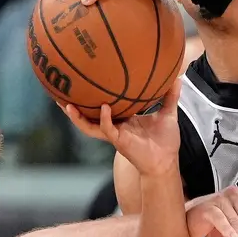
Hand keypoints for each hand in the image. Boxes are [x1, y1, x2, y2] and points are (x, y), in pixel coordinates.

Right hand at [61, 77, 181, 175]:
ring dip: (77, 117)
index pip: (102, 106)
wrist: (167, 161)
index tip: (82, 82)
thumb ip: (170, 96)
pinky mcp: (119, 142)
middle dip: (73, 107)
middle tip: (59, 93)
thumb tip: (178, 76)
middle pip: (88, 116)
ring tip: (66, 105)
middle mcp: (114, 126)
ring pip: (89, 126)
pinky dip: (105, 119)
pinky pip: (108, 130)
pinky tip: (103, 108)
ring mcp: (114, 134)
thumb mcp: (167, 114)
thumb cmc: (165, 141)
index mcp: (122, 119)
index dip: (91, 97)